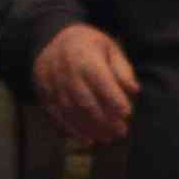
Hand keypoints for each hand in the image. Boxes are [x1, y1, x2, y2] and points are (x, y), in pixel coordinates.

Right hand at [31, 22, 140, 147]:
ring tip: (107, 138)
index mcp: (84, 56)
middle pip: (84, 99)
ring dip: (89, 128)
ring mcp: (51, 84)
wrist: (50, 39)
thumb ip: (122, 69)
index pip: (100, 80)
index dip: (113, 98)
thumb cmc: (88, 45)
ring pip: (70, 111)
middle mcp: (65, 71)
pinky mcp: (43, 94)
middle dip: (104, 119)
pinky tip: (86, 140)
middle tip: (121, 132)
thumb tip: (135, 90)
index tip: (127, 113)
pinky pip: (55, 116)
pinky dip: (71, 130)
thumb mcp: (109, 47)